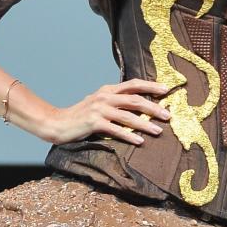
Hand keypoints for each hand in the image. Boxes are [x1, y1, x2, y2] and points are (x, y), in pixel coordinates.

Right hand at [49, 78, 173, 144]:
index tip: (166, 90)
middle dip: (153, 107)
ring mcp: (99, 109)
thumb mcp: (98, 104)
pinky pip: (116, 130)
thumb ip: (115, 102)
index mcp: (107, 90)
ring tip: (158, 131)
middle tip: (168, 115)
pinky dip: (129, 136)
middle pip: (134, 100)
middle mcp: (105, 97)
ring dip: (145, 124)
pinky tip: (139, 141)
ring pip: (128, 116)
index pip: (133, 85)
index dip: (151, 86)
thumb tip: (137, 106)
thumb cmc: (81, 117)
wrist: (58, 124)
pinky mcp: (94, 123)